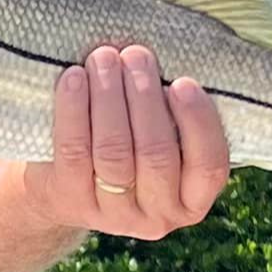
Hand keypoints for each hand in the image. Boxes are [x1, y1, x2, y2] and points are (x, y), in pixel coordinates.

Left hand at [22, 45, 229, 240]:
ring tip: (104, 58)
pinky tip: (74, 78)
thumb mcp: (161, 139)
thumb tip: (180, 55)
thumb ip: (174, 113)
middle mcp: (157, 216)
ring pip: (114, 152)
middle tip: (136, 55)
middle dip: (145, 98)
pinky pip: (74, 151)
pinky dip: (74, 110)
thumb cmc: (129, 143)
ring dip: (109, 98)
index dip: (198, 123)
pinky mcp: (71, 200)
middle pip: (156, 155)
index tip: (183, 82)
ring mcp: (112, 214)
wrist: (63, 184)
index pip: (209, 165)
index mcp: (192, 200)